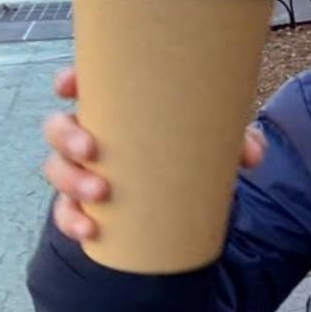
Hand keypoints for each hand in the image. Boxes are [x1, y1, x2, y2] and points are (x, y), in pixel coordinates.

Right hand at [41, 67, 266, 241]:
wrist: (193, 188)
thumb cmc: (195, 145)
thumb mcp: (218, 138)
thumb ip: (238, 139)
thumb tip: (252, 155)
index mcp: (115, 107)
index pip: (81, 86)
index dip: (67, 81)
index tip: (70, 86)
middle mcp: (91, 134)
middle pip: (58, 128)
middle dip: (67, 137)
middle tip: (92, 150)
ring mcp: (85, 169)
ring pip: (58, 170)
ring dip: (71, 181)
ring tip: (100, 193)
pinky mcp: (88, 202)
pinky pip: (67, 211)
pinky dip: (72, 220)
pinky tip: (89, 230)